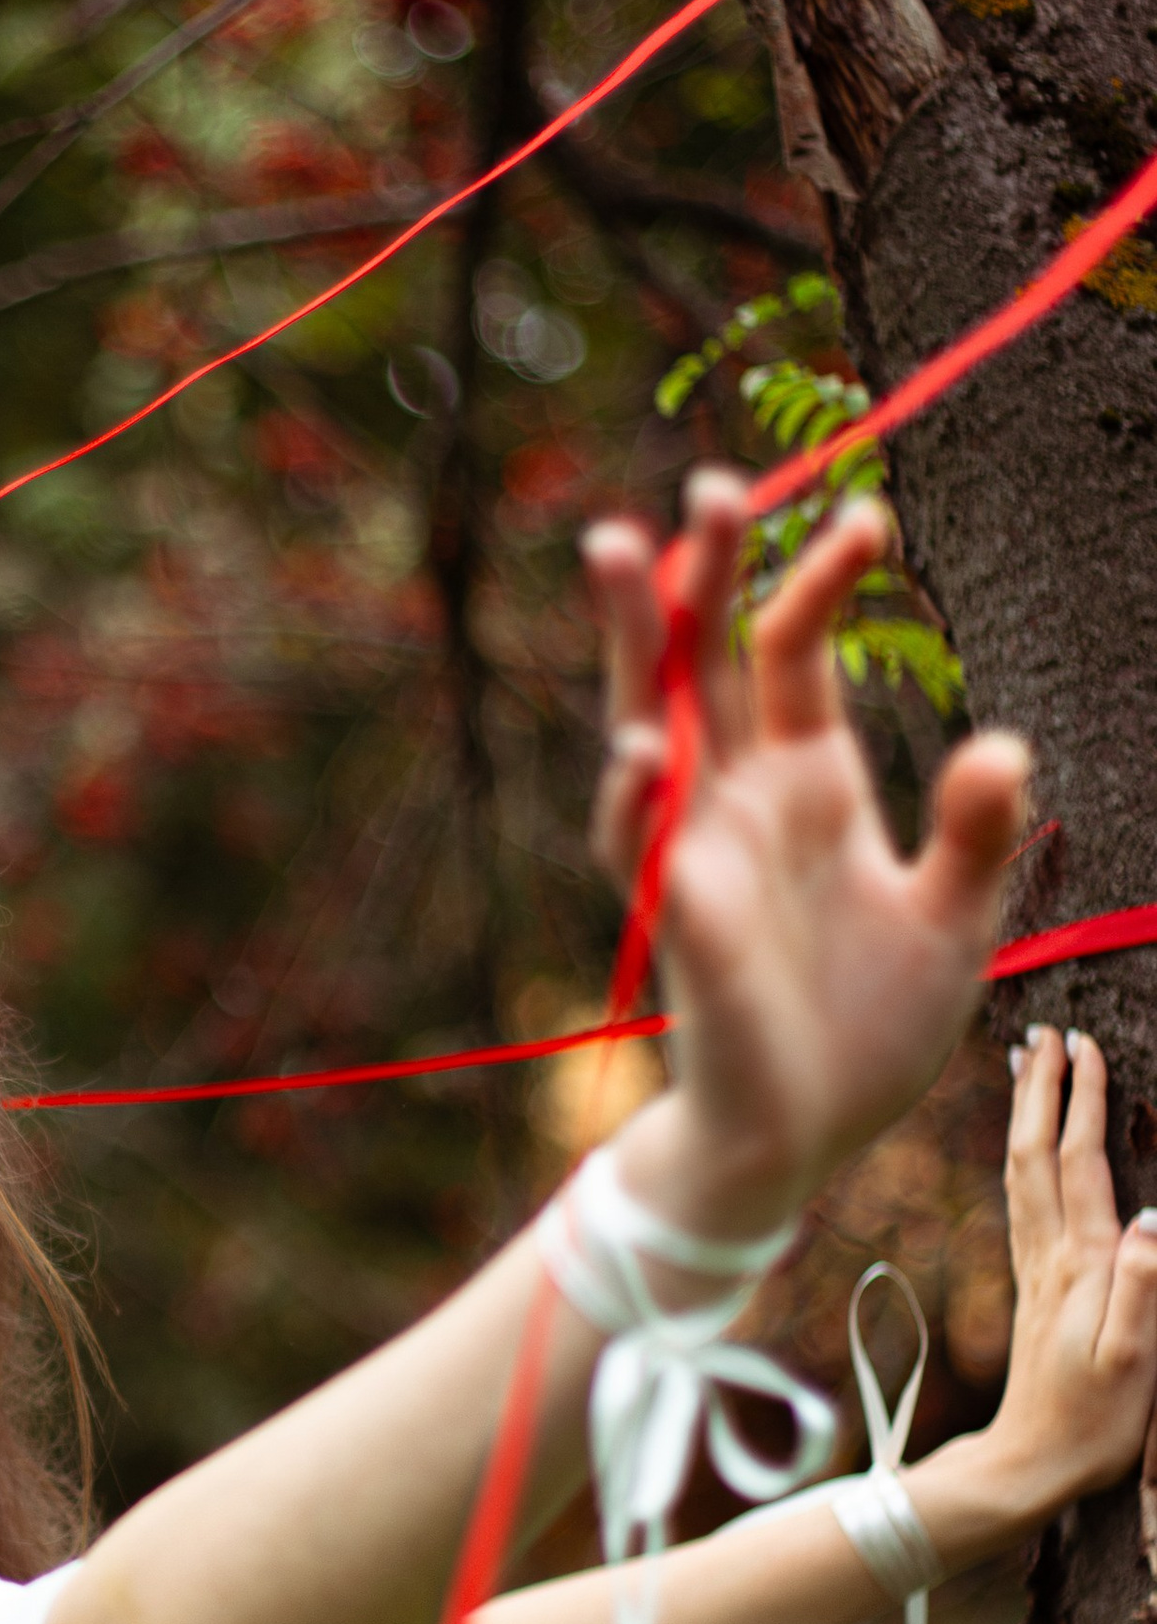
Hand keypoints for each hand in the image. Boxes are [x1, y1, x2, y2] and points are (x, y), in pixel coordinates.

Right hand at [582, 475, 1027, 1240]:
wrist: (808, 1139)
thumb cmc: (868, 1027)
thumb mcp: (954, 921)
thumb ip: (972, 834)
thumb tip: (1004, 747)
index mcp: (805, 782)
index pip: (792, 651)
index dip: (821, 580)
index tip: (870, 522)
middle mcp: (737, 802)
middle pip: (702, 660)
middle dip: (700, 573)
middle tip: (708, 484)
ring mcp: (699, 857)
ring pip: (646, 725)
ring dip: (631, 646)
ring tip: (617, 553)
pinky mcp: (684, 925)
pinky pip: (644, 854)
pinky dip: (637, 804)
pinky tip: (643, 753)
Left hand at [970, 1027, 1156, 1529]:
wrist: (1029, 1466)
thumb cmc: (1091, 1421)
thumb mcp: (1134, 1360)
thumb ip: (1145, 1287)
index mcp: (1083, 1265)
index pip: (1079, 1164)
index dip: (1082, 1101)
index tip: (1084, 1045)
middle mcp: (1051, 1257)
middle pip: (1035, 1155)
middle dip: (1042, 1089)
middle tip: (1043, 1032)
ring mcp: (1036, 1272)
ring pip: (1022, 1175)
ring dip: (1025, 1116)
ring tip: (1026, 1068)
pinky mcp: (1032, 1291)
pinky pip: (1023, 1205)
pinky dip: (1024, 1159)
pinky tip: (1026, 1149)